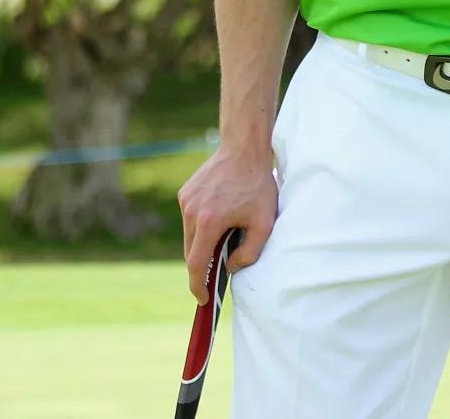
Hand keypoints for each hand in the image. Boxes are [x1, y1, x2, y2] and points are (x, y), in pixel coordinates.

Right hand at [177, 143, 278, 301]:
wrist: (244, 148)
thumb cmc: (258, 185)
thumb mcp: (264, 223)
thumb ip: (249, 252)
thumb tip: (230, 267)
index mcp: (209, 221)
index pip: (196, 263)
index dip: (197, 285)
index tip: (202, 300)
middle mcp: (191, 211)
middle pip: (191, 251)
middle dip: (201, 268)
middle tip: (213, 281)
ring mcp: (186, 200)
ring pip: (190, 236)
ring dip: (202, 246)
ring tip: (220, 251)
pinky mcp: (186, 192)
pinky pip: (191, 220)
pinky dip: (201, 228)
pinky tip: (219, 226)